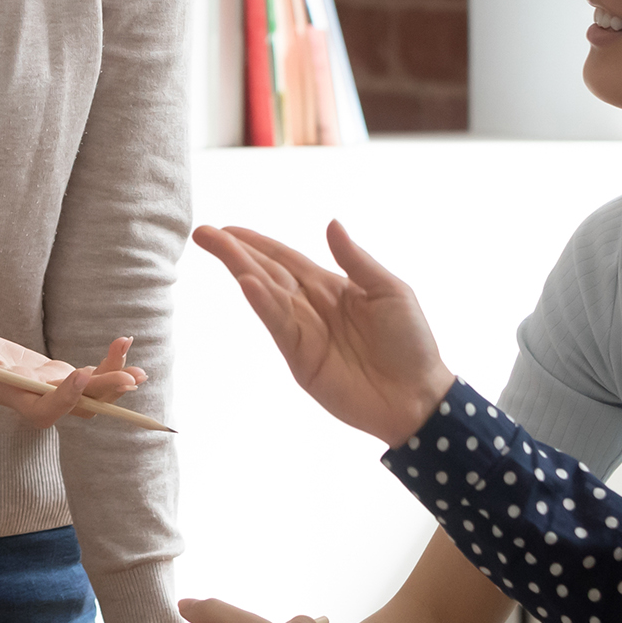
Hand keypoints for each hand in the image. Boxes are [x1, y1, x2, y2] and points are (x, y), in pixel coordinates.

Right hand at [0, 317, 143, 429]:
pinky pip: (85, 377)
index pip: (43, 410)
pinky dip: (105, 365)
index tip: (80, 373)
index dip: (64, 398)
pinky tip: (123, 347)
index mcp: (11, 396)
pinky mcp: (53, 375)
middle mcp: (34, 397)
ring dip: (113, 384)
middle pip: (76, 407)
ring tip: (141, 371)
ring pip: (87, 397)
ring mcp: (46, 388)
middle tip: (132, 377)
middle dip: (105, 393)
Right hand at [192, 222, 453, 445]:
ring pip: (265, 294)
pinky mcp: (301, 359)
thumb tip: (331, 224)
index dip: (257, 243)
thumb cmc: (411, 343)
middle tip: (203, 233)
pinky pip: (279, 325)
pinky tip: (246, 283)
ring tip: (216, 247)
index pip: (284, 258)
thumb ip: (356, 260)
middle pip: (266, 272)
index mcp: (330, 287)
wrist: (418, 397)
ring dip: (240, 270)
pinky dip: (262, 304)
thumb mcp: (389, 291)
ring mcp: (303, 333)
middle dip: (235, 252)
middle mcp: (309, 307)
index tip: (227, 229)